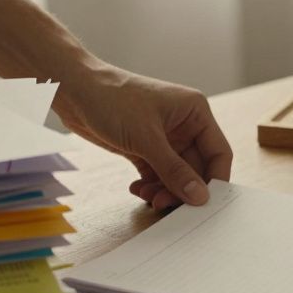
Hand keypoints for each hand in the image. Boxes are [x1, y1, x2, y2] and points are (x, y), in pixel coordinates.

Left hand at [55, 59, 232, 210]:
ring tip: (146, 197)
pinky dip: (150, 186)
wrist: (74, 89)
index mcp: (195, 112)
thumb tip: (200, 196)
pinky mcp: (145, 148)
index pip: (219, 152)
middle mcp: (184, 125)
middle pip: (197, 169)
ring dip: (164, 191)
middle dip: (182, 189)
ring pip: (176, 175)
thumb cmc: (112, 98)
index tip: (204, 203)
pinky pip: (157, 175)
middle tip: (164, 204)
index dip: (215, 180)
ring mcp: (165, 138)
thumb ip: (175, 170)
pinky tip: (137, 190)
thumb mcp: (147, 138)